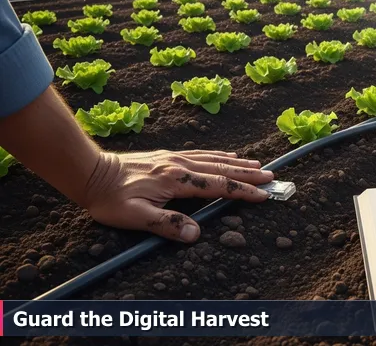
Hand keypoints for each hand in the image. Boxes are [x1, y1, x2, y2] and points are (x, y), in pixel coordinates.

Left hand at [80, 149, 273, 242]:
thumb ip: (167, 224)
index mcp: (176, 180)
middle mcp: (180, 165)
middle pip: (222, 169)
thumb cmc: (111, 199)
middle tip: (272, 177)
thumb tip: (196, 233)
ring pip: (214, 159)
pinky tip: (227, 156)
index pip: (218, 186)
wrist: (90, 172)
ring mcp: (174, 158)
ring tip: (258, 165)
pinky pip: (201, 153)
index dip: (243, 191)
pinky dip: (219, 155)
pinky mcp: (168, 156)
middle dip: (249, 174)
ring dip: (238, 163)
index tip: (263, 195)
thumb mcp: (135, 217)